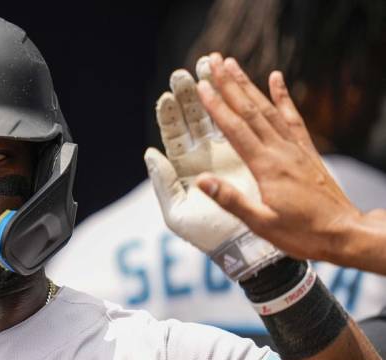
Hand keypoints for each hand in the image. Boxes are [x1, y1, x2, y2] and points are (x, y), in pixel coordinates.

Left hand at [145, 58, 281, 279]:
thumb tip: (150, 154)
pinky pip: (248, 125)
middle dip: (190, 93)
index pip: (174, 134)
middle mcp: (206, 155)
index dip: (170, 114)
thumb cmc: (210, 235)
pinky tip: (244, 86)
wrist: (248, 249)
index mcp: (186, 167)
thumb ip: (163, 184)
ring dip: (215, 91)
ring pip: (220, 114)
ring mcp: (230, 152)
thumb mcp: (177, 213)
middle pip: (195, 117)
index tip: (167, 96)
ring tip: (211, 66)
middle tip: (186, 72)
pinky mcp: (253, 155)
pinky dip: (246, 106)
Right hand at [193, 53, 363, 265]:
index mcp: (266, 167)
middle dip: (229, 84)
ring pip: (268, 109)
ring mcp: (295, 148)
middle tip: (212, 61)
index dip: (217, 107)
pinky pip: (292, 117)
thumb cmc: (302, 233)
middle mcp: (281, 151)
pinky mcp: (307, 151)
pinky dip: (283, 96)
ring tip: (233, 64)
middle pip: (250, 110)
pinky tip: (276, 78)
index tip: (202, 86)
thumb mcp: (262, 224)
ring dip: (249, 85)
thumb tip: (202, 181)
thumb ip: (231, 201)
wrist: (344, 233)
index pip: (235, 130)